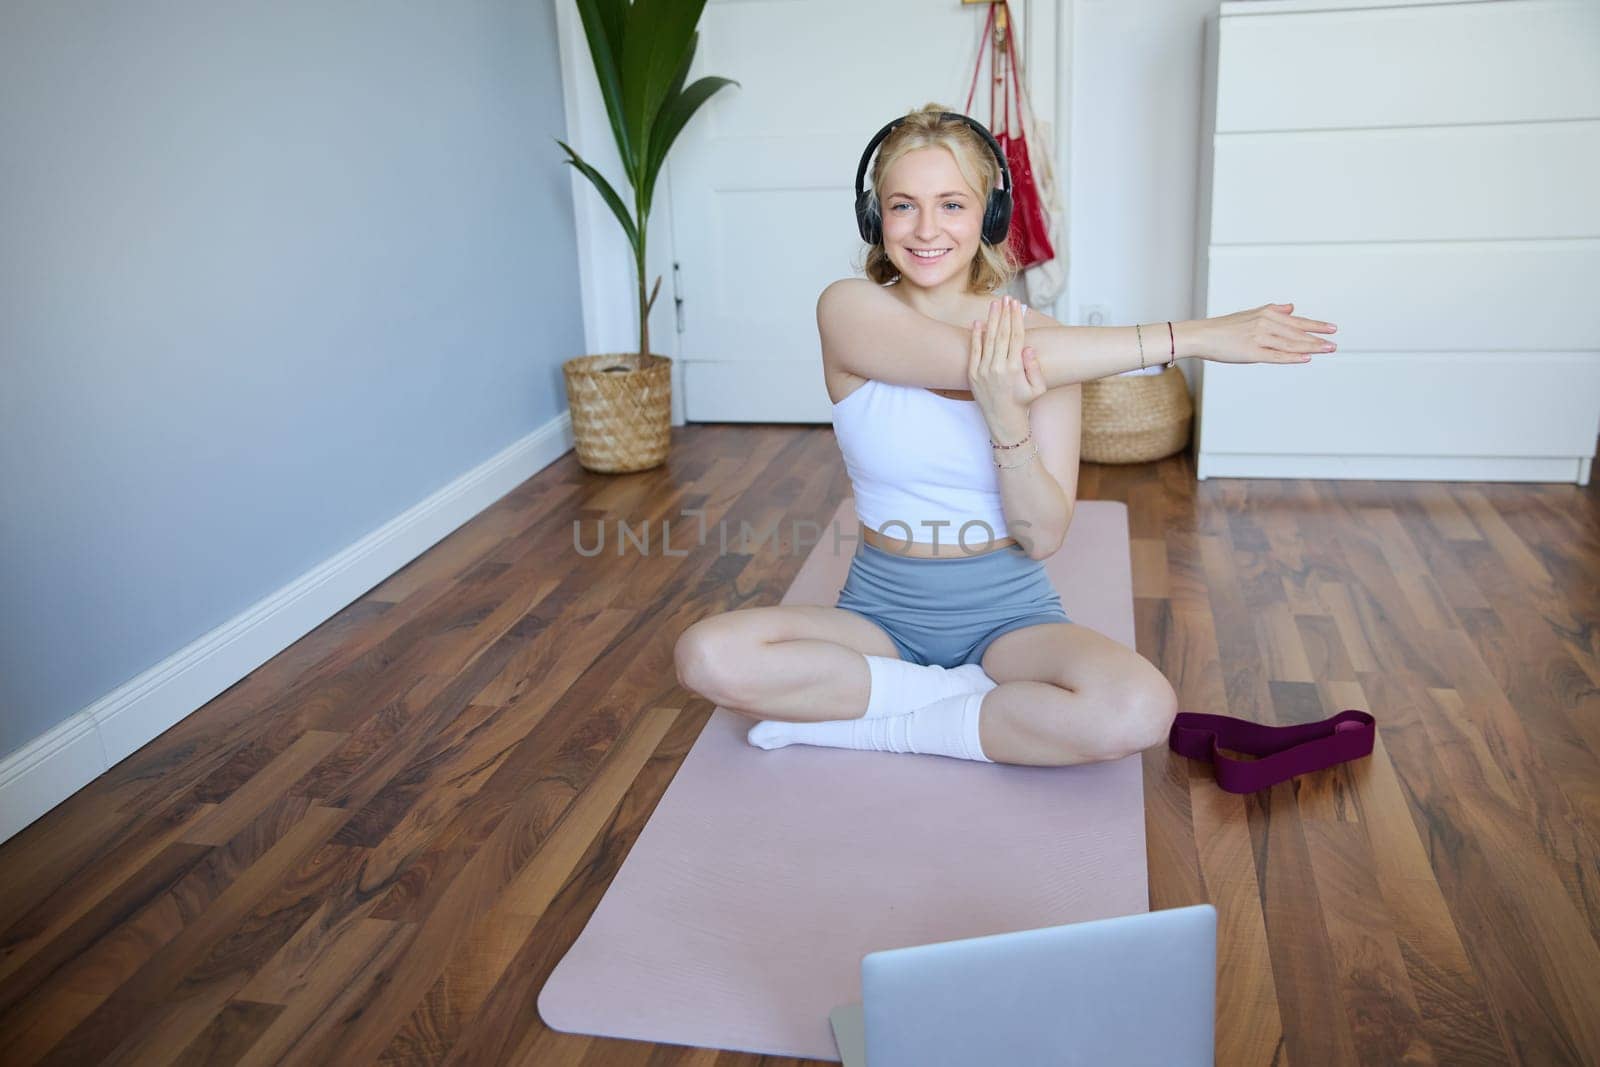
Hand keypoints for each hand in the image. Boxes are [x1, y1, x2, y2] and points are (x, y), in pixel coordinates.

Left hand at [969, 295, 1044, 436]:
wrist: (1003, 420)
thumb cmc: (1024, 402)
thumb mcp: (1038, 387)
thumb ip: (1035, 368)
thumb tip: (1029, 348)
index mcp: (1015, 369)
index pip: (1016, 337)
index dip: (1016, 319)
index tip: (1017, 305)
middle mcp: (998, 368)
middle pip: (1002, 334)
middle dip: (1005, 314)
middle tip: (1007, 298)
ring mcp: (983, 371)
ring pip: (988, 340)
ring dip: (992, 320)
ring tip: (995, 304)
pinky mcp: (973, 375)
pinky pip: (974, 351)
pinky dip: (975, 336)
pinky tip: (978, 322)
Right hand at [1195, 303, 1337, 364]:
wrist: (1202, 335)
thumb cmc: (1224, 328)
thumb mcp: (1250, 314)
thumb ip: (1273, 311)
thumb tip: (1291, 307)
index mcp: (1266, 314)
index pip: (1296, 321)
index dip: (1315, 325)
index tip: (1331, 329)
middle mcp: (1265, 324)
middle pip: (1297, 332)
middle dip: (1317, 337)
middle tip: (1334, 342)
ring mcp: (1259, 338)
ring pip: (1290, 343)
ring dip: (1311, 347)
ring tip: (1327, 349)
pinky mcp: (1251, 352)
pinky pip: (1276, 355)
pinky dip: (1292, 356)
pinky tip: (1305, 358)